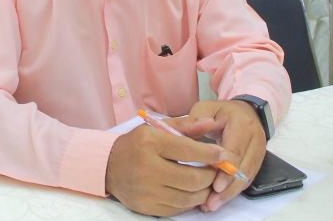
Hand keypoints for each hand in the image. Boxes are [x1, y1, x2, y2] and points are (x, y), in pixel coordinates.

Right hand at [105, 119, 227, 216]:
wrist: (108, 166)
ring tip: (207, 182)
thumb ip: (185, 126)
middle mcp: (147, 168)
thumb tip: (211, 123)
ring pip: (188, 198)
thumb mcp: (157, 128)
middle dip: (210, 176)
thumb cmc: (137, 144)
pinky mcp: (147, 207)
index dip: (210, 154)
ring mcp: (147, 191)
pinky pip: (178, 209)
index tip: (223, 155)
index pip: (187, 150)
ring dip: (203, 191)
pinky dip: (190, 202)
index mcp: (150, 143)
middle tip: (217, 171)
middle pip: (192, 179)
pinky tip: (192, 192)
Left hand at [180, 100, 266, 211]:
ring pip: (247, 177)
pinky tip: (220, 199)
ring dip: (230, 194)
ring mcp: (259, 151)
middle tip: (210, 203)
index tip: (215, 186)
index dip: (226, 171)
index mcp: (242, 124)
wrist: (244, 111)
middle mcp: (255, 139)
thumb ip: (196, 118)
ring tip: (212, 205)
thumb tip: (190, 129)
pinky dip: (234, 190)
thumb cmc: (220, 112)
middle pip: (244, 169)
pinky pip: (248, 179)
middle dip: (228, 189)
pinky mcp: (258, 161)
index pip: (236, 151)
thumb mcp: (206, 107)